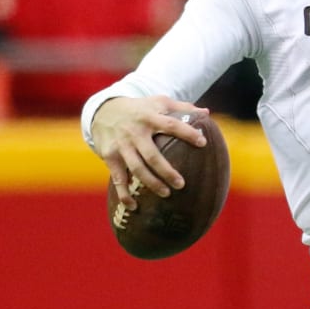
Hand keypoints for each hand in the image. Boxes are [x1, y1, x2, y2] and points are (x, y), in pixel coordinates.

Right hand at [92, 94, 209, 207]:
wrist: (103, 110)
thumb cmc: (140, 109)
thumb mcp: (158, 102)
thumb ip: (182, 108)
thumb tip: (206, 113)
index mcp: (150, 117)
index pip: (171, 125)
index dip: (187, 133)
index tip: (203, 143)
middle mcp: (135, 132)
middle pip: (152, 155)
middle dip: (167, 171)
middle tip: (181, 184)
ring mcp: (121, 145)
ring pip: (136, 168)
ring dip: (151, 183)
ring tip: (166, 194)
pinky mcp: (109, 155)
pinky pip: (118, 178)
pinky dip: (124, 194)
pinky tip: (134, 206)